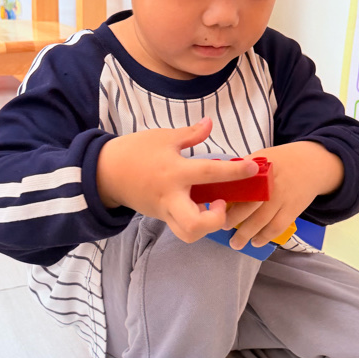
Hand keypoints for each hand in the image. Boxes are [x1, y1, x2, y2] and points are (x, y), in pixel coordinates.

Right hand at [96, 118, 258, 242]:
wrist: (106, 172)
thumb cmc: (135, 151)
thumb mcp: (163, 137)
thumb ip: (190, 134)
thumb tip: (210, 123)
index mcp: (174, 172)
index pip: (210, 173)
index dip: (234, 172)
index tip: (252, 168)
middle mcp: (171, 197)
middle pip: (194, 225)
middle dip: (215, 220)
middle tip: (222, 203)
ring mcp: (165, 210)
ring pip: (187, 233)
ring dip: (206, 227)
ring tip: (214, 208)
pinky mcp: (161, 217)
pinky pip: (182, 226)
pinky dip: (197, 222)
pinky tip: (203, 207)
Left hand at [223, 142, 343, 250]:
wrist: (313, 164)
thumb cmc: (282, 161)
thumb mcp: (263, 156)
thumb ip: (244, 168)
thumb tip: (221, 181)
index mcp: (261, 168)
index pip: (241, 183)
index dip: (228, 196)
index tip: (215, 206)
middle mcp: (272, 184)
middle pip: (250, 204)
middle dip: (234, 218)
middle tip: (222, 226)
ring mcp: (283, 198)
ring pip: (263, 219)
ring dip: (247, 233)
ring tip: (236, 243)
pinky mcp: (293, 209)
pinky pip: (278, 226)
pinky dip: (266, 236)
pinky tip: (255, 242)